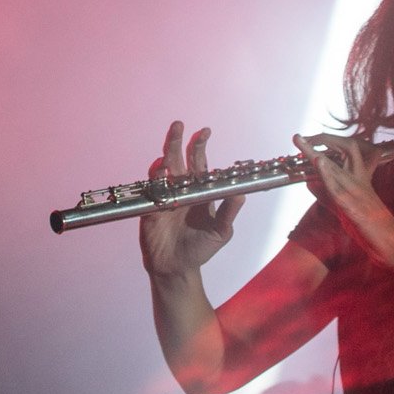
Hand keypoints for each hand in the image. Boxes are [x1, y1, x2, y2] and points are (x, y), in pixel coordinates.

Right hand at [139, 121, 243, 278]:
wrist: (177, 268)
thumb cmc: (201, 249)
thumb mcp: (221, 232)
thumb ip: (229, 213)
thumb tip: (241, 195)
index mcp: (200, 192)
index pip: (199, 165)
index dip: (200, 147)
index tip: (205, 131)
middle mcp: (181, 191)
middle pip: (178, 161)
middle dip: (178, 142)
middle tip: (179, 124)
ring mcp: (165, 198)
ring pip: (163, 171)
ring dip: (166, 155)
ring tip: (171, 142)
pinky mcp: (151, 208)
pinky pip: (151, 190)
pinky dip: (155, 179)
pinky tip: (160, 169)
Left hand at [293, 132, 393, 263]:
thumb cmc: (375, 229)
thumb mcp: (348, 208)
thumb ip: (328, 195)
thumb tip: (309, 182)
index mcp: (363, 180)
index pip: (348, 152)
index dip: (329, 142)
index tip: (308, 138)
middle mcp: (362, 182)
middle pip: (347, 150)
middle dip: (324, 139)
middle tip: (300, 137)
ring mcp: (359, 194)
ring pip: (340, 167)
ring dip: (319, 154)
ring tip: (303, 142)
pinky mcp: (355, 208)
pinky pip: (339, 188)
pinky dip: (328, 174)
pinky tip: (320, 163)